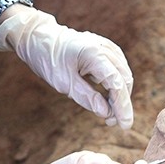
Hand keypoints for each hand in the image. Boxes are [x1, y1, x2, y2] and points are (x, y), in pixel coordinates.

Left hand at [0, 9, 134, 128]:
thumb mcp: (63, 82)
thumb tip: (107, 113)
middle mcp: (104, 48)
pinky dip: (116, 86)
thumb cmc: (48, 58)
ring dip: (120, 95)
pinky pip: (118, 70)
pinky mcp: (106, 50)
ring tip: (109, 113)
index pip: (117, 83)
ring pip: (124, 76)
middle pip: (124, 80)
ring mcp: (107, 47)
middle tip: (111, 122)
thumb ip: (86, 97)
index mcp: (93, 53)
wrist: (39, 38)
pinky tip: (108, 98)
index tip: (125, 125)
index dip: (122, 106)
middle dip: (121, 103)